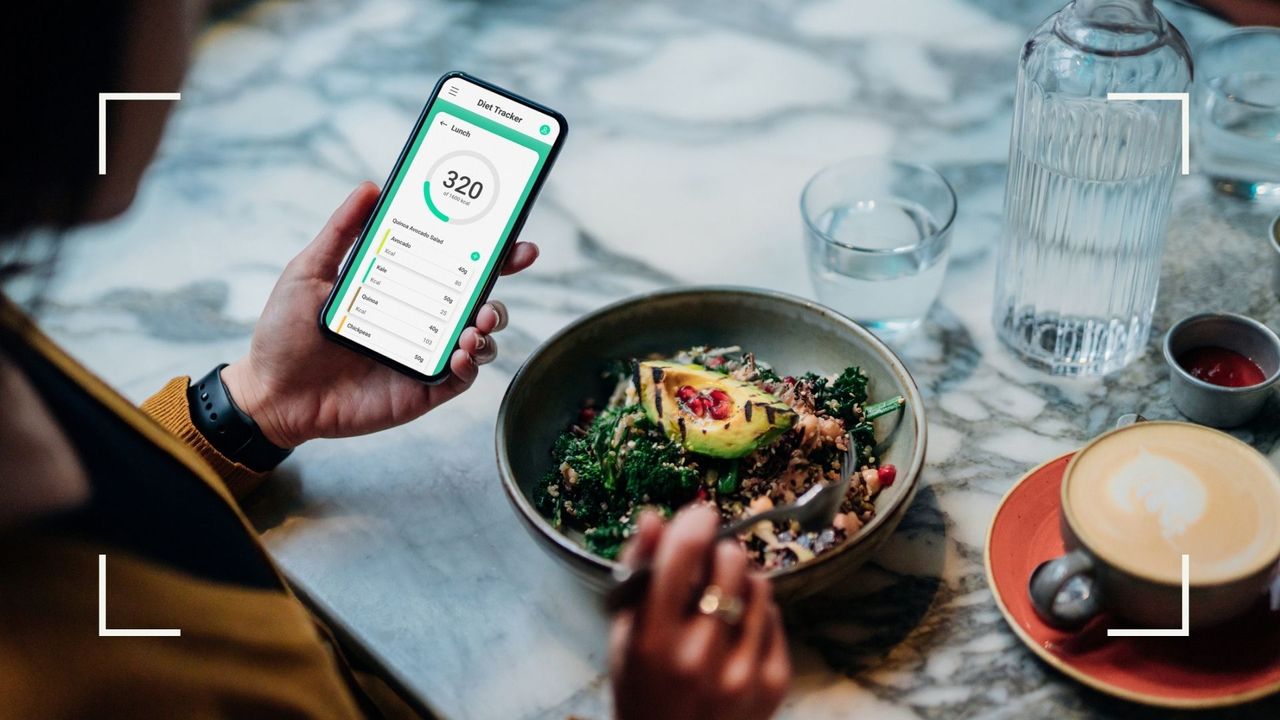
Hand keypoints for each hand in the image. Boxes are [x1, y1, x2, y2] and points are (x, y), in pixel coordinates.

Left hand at [221, 182, 537, 447]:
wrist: (271, 392)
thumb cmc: (287, 333)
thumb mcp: (310, 271)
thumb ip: (342, 231)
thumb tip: (370, 187)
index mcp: (403, 289)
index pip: (455, 268)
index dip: (491, 256)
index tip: (514, 243)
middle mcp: (421, 321)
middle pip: (479, 301)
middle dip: (501, 290)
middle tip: (499, 286)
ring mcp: (425, 356)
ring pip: (480, 340)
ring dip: (489, 329)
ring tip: (475, 325)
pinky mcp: (423, 391)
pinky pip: (462, 379)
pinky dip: (470, 365)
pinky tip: (460, 354)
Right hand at [609, 506, 790, 719]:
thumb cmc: (642, 687)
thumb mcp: (625, 633)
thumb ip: (636, 572)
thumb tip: (655, 516)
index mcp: (653, 642)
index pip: (683, 556)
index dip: (695, 522)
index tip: (700, 514)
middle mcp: (700, 658)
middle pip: (731, 561)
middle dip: (719, 552)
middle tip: (708, 563)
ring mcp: (743, 673)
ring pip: (760, 585)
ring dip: (741, 580)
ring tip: (722, 600)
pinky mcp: (775, 682)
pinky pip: (775, 617)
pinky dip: (757, 614)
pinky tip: (735, 633)